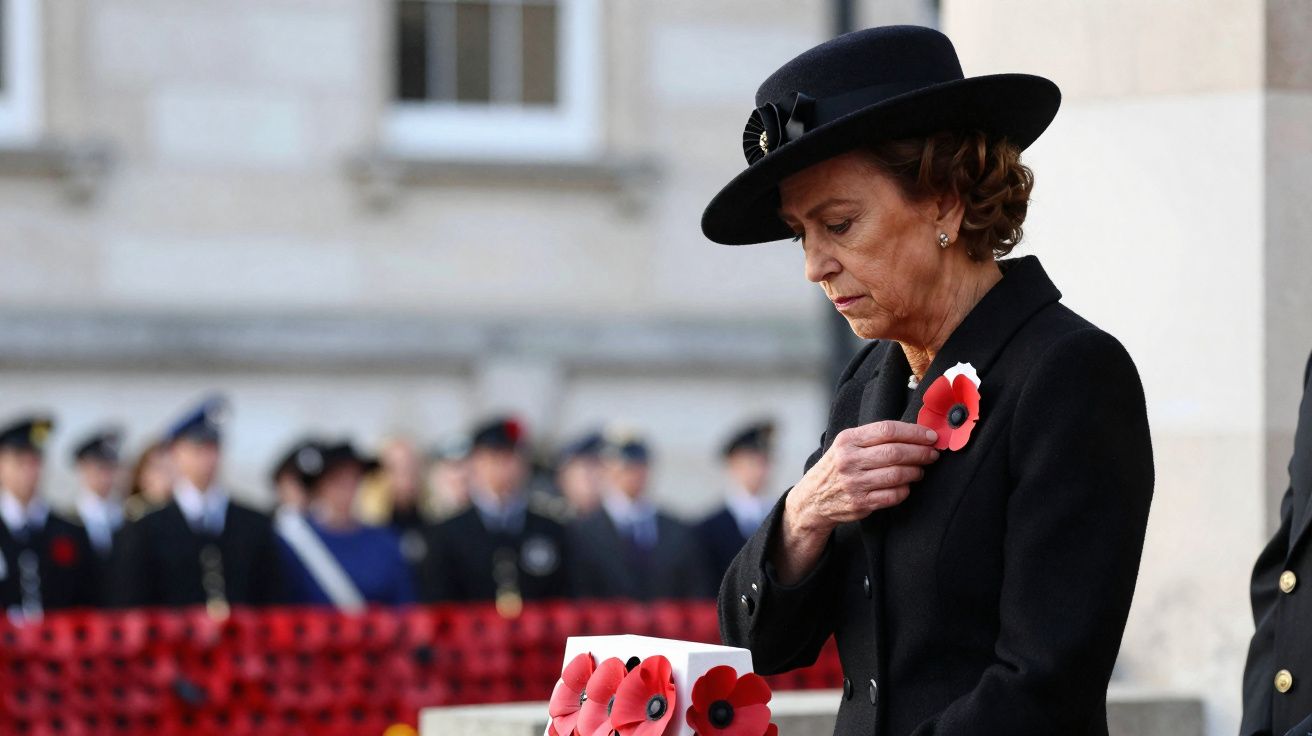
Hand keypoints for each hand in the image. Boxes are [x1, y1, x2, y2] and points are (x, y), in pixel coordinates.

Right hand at [772, 421, 938, 583]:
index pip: (887, 430)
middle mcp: (849, 460)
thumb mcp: (846, 445)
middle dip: (921, 452)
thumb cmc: (837, 467)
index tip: (930, 437)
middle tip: (932, 454)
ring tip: (920, 470)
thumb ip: (874, 437)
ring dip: (916, 472)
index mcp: (847, 440)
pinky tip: (906, 486)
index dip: (914, 432)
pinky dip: (906, 490)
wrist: (813, 498)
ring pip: (897, 475)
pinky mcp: (860, 503)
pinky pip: (893, 496)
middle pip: (895, 452)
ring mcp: (854, 483)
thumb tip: (915, 433)